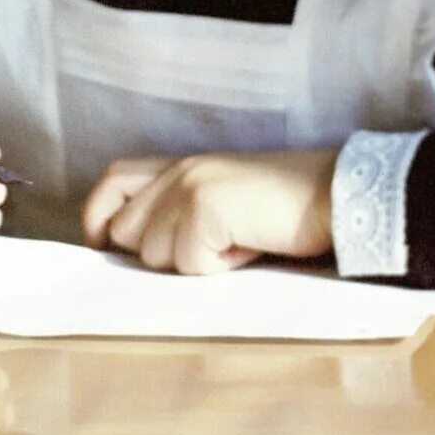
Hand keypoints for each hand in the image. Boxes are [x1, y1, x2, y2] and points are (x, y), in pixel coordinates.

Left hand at [81, 149, 336, 274]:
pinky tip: (248, 248)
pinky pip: (190, 264)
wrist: (336, 196)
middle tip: (214, 245)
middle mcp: (178, 171)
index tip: (101, 246)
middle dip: (163, 254)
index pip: (113, 181)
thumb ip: (181, 212)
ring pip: (156, 256)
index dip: (98, 216)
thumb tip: (142, 252)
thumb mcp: (223, 201)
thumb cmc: (285, 208)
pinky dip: (219, 269)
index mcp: (179, 165)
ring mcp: (189, 188)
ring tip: (237, 243)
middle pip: (127, 232)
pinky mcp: (206, 209)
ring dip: (196, 263)